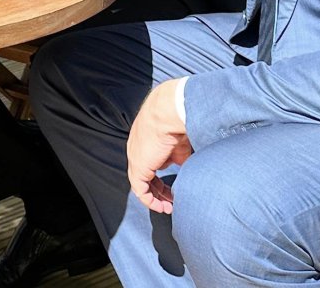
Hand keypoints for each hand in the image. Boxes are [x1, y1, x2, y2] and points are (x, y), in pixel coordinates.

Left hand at [126, 79, 192, 213]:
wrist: (169, 111)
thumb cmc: (177, 121)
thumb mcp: (180, 143)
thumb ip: (179, 157)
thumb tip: (184, 170)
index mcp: (145, 142)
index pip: (150, 164)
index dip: (161, 178)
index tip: (173, 189)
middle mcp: (137, 150)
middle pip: (145, 176)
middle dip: (159, 192)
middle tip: (172, 202)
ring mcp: (135, 158)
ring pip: (142, 184)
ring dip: (156, 198)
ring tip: (169, 208)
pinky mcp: (138, 166)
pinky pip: (140, 190)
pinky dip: (150, 200)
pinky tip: (162, 207)